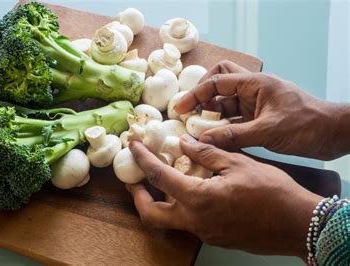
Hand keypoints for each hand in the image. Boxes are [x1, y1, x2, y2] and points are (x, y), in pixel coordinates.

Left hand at [127, 136, 321, 259]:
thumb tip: (184, 143)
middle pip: (151, 215)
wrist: (298, 224)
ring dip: (158, 202)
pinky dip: (181, 206)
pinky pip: (189, 223)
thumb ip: (207, 153)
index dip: (142, 159)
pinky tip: (191, 190)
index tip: (133, 146)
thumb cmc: (272, 192)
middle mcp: (195, 221)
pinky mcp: (215, 238)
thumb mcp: (238, 163)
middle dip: (138, 195)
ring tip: (161, 181)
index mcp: (198, 199)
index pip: (159, 176)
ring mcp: (205, 233)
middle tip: (135, 179)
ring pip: (168, 221)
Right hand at [175, 60, 344, 159]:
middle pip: (219, 83)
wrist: (333, 134)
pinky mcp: (258, 119)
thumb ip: (233, 135)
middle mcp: (253, 91)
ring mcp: (255, 105)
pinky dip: (222, 127)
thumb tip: (203, 140)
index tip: (180, 108)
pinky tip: (214, 138)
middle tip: (189, 113)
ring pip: (225, 104)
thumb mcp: (267, 131)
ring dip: (211, 114)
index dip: (195, 94)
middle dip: (202, 96)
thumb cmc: (307, 125)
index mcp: (255, 84)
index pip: (217, 82)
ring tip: (197, 129)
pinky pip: (234, 120)